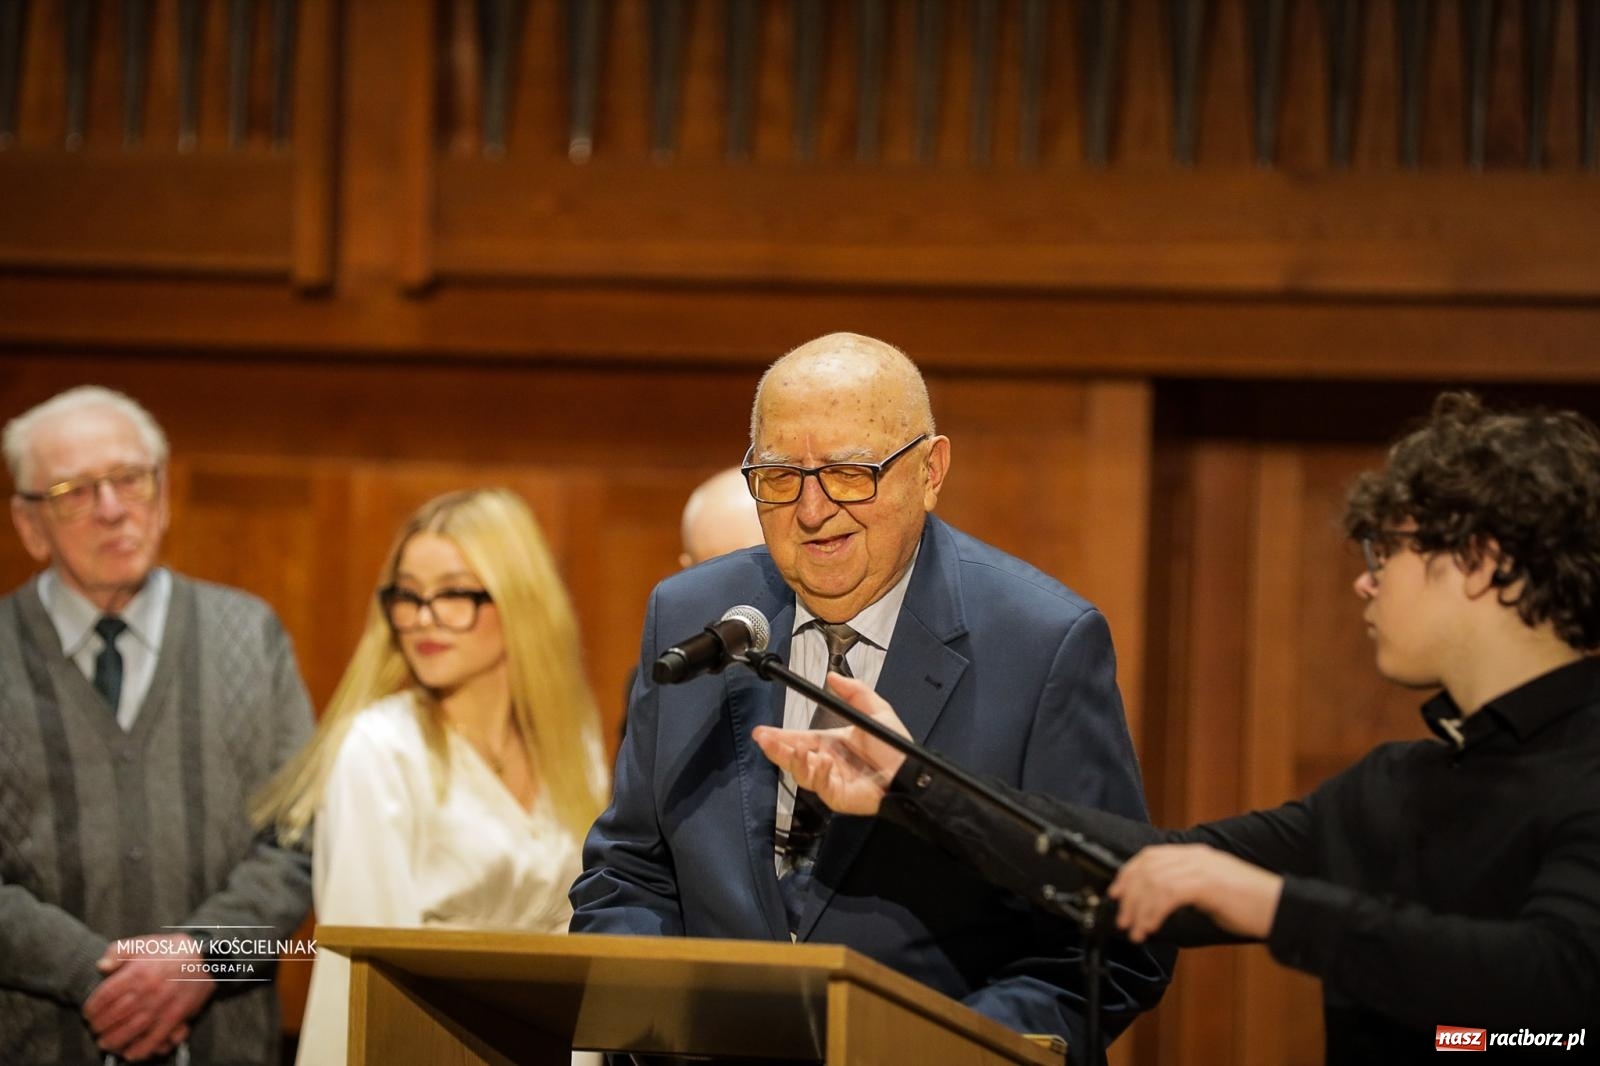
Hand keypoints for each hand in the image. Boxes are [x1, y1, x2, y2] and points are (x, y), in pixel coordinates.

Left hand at [84, 933, 212, 1060]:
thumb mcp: (142, 943)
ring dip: (114, 1041)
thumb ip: (117, 951)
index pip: (105, 996)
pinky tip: (130, 1053)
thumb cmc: (171, 950)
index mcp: (137, 972)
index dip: (92, 1008)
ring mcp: (162, 1005)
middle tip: (95, 1030)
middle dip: (100, 1027)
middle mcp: (148, 990)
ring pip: (131, 1030)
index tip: (88, 1013)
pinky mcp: (175, 1017)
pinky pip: (155, 1038)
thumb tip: (101, 967)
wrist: (206, 956)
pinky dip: (141, 1049)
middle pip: (114, 1016)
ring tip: (106, 1043)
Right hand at [752, 673, 911, 815]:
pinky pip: (822, 787)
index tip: (762, 731)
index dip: (779, 736)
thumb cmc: (896, 748)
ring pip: (802, 773)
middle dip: (777, 749)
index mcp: (831, 743)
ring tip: (797, 749)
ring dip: (795, 761)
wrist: (911, 774)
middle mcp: (827, 762)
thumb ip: (855, 692)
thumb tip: (833, 676)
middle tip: (765, 740)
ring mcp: (830, 781)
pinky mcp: (838, 797)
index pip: (799, 739)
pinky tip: (824, 763)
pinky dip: (819, 774)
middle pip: (793, 758)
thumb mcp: (876, 711)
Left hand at [1108, 843, 1283, 942]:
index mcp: (1195, 855)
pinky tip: (1151, 928)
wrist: (1280, 907)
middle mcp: (1195, 856)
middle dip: (1129, 895)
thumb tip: (1157, 903)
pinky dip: (1154, 913)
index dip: (1128, 873)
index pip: (1150, 856)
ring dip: (1138, 909)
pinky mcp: (1207, 884)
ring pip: (1154, 882)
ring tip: (1135, 931)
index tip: (1115, 893)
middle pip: (1147, 868)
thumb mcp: (1212, 890)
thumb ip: (1186, 887)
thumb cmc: (1250, 904)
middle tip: (1122, 920)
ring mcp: (1201, 868)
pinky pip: (1168, 895)